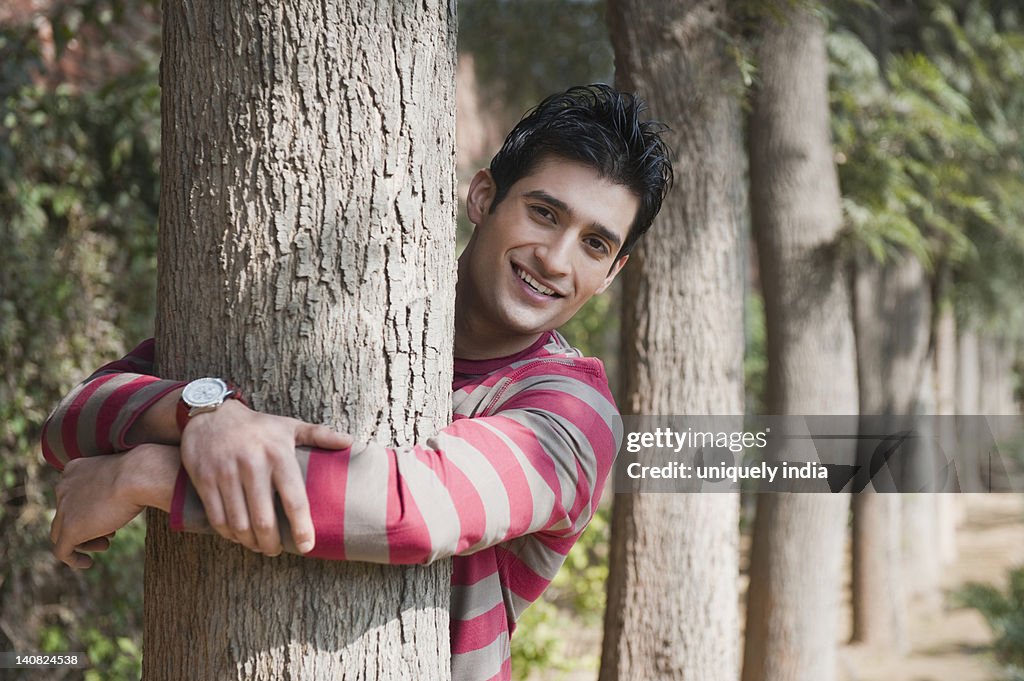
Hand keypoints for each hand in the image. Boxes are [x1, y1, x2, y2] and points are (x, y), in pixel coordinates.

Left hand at [50, 444, 179, 568]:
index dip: (88, 510)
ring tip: (106, 544)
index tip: (108, 516)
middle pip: (65, 515)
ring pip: (61, 533)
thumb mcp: (123, 474)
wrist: (140, 475)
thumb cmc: (142, 471)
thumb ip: (114, 484)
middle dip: (87, 525)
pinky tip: (87, 563)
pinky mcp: (70, 528)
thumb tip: (123, 501)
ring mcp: (64, 508)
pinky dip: (73, 559)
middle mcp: (64, 487)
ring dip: (83, 542)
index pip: (72, 495)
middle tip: (110, 532)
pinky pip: (62, 551)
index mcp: (74, 470)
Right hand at [180, 400, 351, 555]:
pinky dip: (228, 534)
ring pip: (239, 523)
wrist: (210, 413)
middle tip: (276, 551)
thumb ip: (319, 435)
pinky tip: (237, 536)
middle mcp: (253, 465)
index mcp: (278, 454)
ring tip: (258, 546)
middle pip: (264, 519)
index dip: (301, 527)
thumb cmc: (258, 426)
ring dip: (250, 542)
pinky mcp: (204, 479)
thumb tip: (349, 442)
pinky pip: (217, 517)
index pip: (294, 499)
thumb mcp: (289, 426)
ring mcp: (226, 473)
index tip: (307, 546)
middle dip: (272, 543)